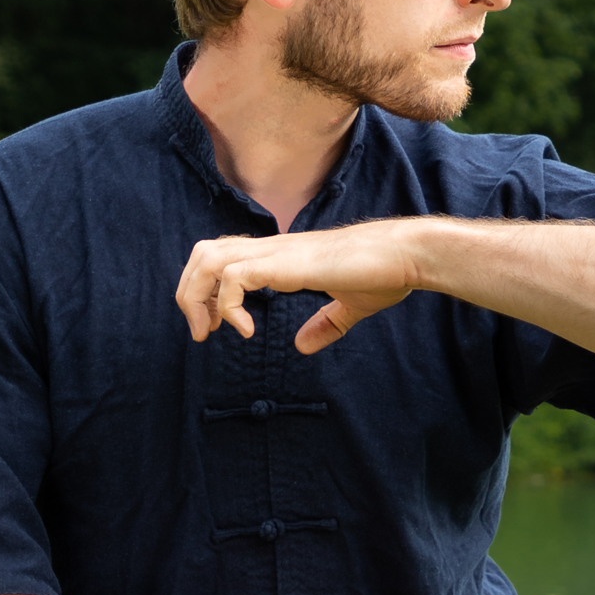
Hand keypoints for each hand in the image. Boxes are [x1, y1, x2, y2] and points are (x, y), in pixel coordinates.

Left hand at [174, 222, 422, 355]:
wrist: (404, 256)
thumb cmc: (383, 274)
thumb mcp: (349, 307)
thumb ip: (325, 325)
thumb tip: (304, 345)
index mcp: (282, 255)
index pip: (223, 256)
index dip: (208, 289)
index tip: (216, 326)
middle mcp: (272, 248)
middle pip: (203, 253)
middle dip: (190, 294)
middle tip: (202, 332)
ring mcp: (276, 253)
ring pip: (209, 259)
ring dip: (198, 297)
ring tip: (211, 331)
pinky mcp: (284, 264)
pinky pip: (234, 278)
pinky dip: (228, 307)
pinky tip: (246, 331)